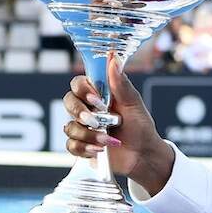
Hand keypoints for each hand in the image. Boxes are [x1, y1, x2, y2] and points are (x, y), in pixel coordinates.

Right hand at [62, 55, 174, 195]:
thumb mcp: (133, 104)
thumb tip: (113, 57)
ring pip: (70, 126)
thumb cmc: (140, 127)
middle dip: (80, 112)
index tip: (96, 98)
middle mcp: (88, 109)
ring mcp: (84, 128)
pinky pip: (71, 145)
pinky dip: (85, 148)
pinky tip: (100, 150)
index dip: (83, 89)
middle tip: (95, 120)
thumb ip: (120, 83)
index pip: (78, 84)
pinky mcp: (82, 146)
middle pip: (68, 102)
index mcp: (99, 95)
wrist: (143, 155)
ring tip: (108, 140)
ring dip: (89, 134)